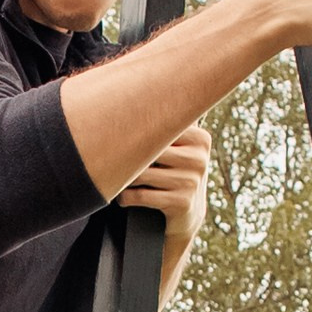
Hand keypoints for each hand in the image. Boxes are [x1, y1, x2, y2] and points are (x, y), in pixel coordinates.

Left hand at [119, 121, 210, 258]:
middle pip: (148, 150)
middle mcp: (198, 159)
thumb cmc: (171, 174)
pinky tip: (124, 197)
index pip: (161, 126)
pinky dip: (126, 197)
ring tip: (120, 180)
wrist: (186, 215)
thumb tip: (131, 96)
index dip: (136, 130)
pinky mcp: (182, 203)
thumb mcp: (175, 149)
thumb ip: (164, 127)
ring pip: (142, 174)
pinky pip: (141, 195)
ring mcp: (191, 182)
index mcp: (199, 139)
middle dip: (127, 157)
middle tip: (112, 159)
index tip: (119, 132)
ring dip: (125, 179)